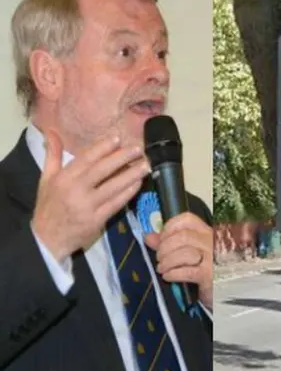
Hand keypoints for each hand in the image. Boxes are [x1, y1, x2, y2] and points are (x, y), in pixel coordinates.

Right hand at [32, 131, 149, 260]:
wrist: (46, 239)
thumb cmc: (48, 206)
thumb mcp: (46, 178)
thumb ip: (53, 154)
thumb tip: (51, 131)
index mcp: (64, 178)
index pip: (86, 159)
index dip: (103, 147)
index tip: (118, 138)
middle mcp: (76, 190)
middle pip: (102, 170)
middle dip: (122, 158)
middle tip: (138, 149)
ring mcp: (88, 206)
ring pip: (113, 187)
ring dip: (131, 175)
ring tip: (145, 165)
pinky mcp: (97, 220)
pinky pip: (116, 203)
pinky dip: (128, 193)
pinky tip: (138, 184)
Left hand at [144, 212, 212, 309]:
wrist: (228, 291)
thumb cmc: (209, 271)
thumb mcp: (192, 254)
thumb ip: (169, 243)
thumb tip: (148, 237)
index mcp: (208, 233)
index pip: (187, 219)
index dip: (169, 228)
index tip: (161, 239)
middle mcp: (213, 242)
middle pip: (183, 236)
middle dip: (165, 248)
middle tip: (159, 258)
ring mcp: (213, 259)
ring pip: (184, 252)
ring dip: (167, 262)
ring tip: (162, 269)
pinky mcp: (210, 276)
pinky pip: (187, 271)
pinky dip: (173, 274)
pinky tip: (169, 277)